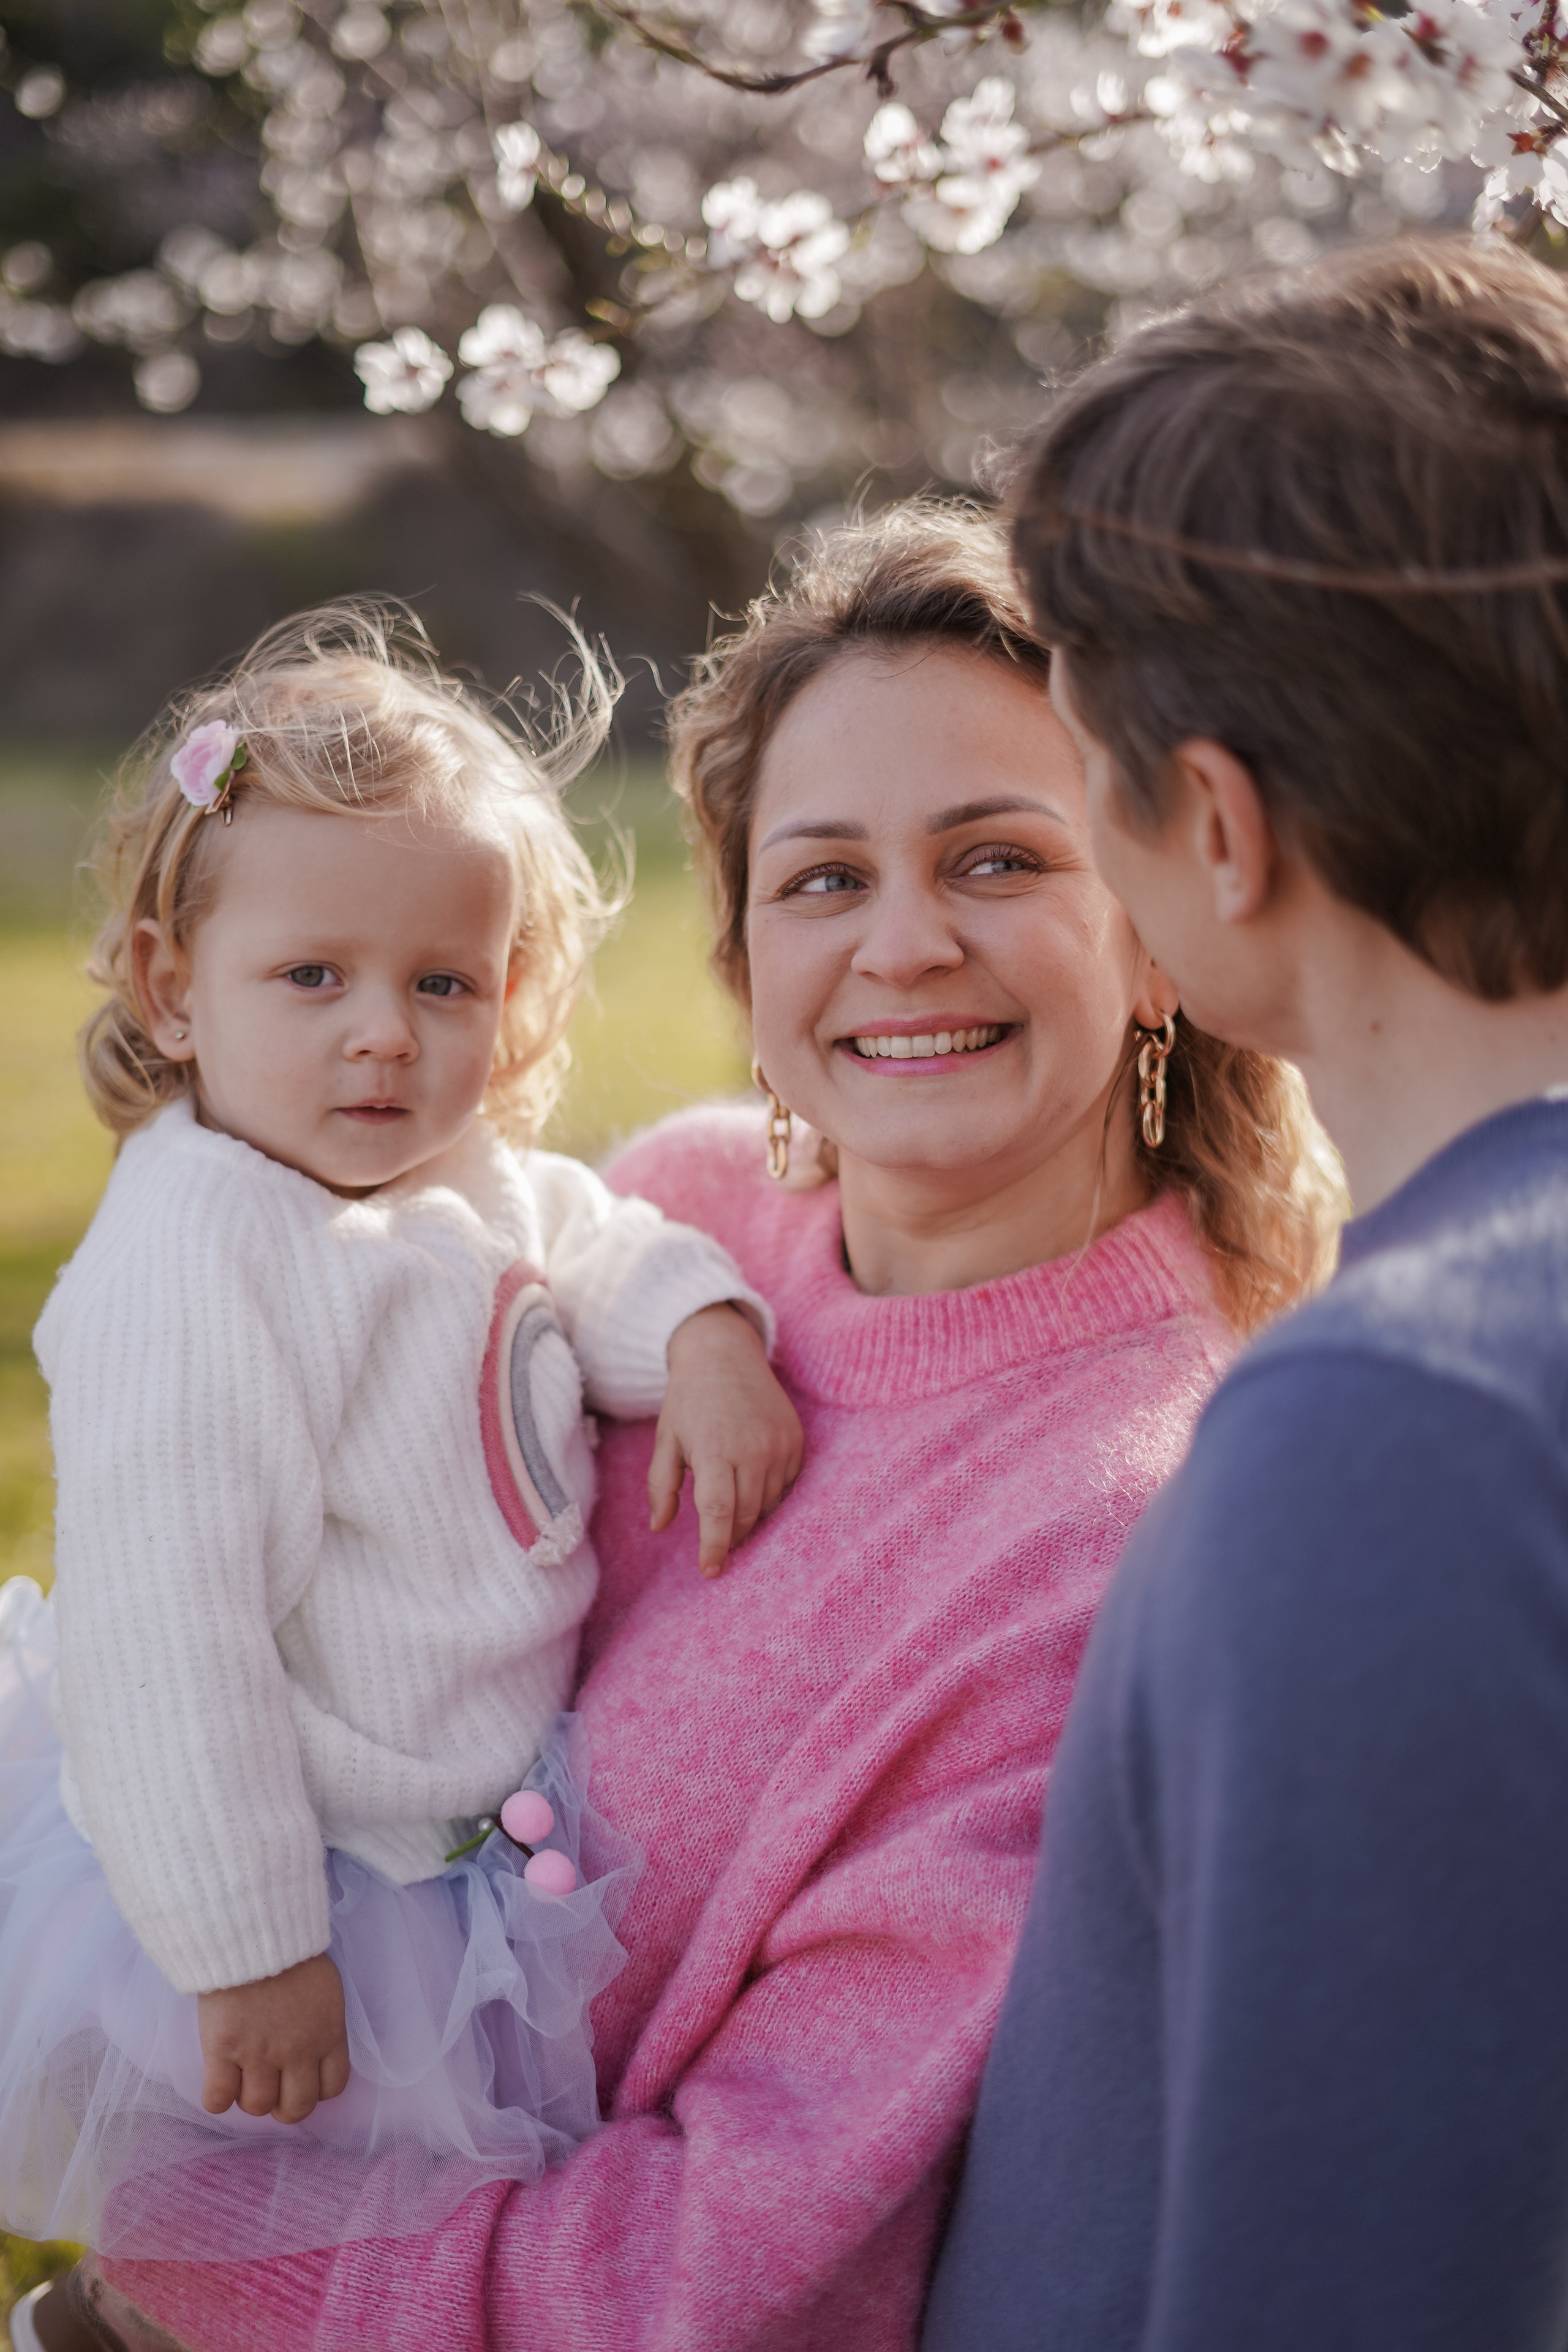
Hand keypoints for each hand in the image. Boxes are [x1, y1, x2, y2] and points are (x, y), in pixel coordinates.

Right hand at [197, 1950, 349, 2124]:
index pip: (333, 2087)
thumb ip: (323, 2023)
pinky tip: (219, 2081)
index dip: (315, 2091)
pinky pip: (218, 2099)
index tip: (300, 2081)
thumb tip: (315, 2048)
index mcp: (328, 2033)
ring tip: (242, 2078)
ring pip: (257, 2106)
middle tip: (271, 2089)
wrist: (252, 1929)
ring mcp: (259, 2054)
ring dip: (249, 2098)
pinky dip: (217, 2098)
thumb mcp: (324, 1988)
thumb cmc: (291, 1952)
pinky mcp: (223, 2050)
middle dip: (283, 2106)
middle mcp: (298, 2051)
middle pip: (296, 2108)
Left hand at [651, 1303, 803, 1576]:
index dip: (714, 1547)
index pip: (718, 1513)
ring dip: (750, 1517)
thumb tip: (659, 1527)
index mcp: (714, 1449)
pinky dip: (770, 1496)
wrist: (724, 1354)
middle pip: (746, 1515)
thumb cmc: (688, 1400)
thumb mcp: (666, 1439)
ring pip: (769, 1505)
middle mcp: (752, 1448)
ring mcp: (779, 1444)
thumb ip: (662, 1486)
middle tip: (717, 1545)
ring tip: (732, 1513)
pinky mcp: (796, 1440)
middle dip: (730, 1537)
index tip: (710, 1571)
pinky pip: (787, 1486)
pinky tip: (753, 1488)